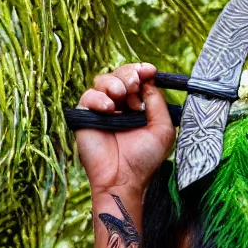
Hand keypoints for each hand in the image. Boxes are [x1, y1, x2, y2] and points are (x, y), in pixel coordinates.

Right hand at [73, 62, 175, 194]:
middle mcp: (120, 106)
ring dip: (114, 83)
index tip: (149, 69)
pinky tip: (109, 109)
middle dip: (128, 74)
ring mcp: (102, 109)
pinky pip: (88, 95)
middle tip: (134, 82)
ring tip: (122, 95)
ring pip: (102, 81)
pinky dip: (99, 98)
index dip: (141, 71)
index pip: (137, 80)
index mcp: (138, 107)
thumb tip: (150, 81)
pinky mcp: (85, 115)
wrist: (123, 178)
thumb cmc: (144, 158)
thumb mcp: (162, 130)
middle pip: (120, 75)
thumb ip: (158, 104)